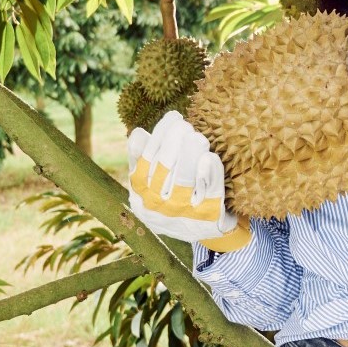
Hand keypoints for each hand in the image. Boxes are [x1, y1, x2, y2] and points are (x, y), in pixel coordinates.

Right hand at [127, 111, 249, 251]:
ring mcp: (183, 213)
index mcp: (141, 194)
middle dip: (174, 141)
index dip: (160, 135)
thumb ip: (142, 160)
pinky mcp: (208, 216)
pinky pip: (209, 192)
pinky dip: (208, 174)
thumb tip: (137, 133)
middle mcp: (158, 206)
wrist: (203, 230)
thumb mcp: (152, 183)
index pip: (145, 159)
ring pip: (184, 180)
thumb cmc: (174, 198)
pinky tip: (209, 158)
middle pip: (164, 168)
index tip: (174, 116)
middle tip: (185, 125)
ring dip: (190, 155)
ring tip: (196, 137)